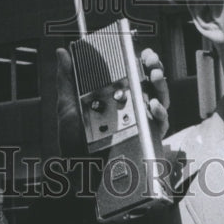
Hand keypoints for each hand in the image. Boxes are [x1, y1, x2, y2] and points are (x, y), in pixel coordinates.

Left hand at [56, 45, 170, 157]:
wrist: (78, 173)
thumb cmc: (73, 142)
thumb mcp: (68, 107)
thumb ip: (67, 79)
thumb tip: (62, 52)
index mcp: (114, 94)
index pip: (132, 71)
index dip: (140, 58)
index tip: (141, 50)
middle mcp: (130, 105)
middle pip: (150, 81)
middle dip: (155, 66)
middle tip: (151, 60)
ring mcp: (140, 121)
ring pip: (160, 98)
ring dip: (160, 85)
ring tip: (155, 76)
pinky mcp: (147, 138)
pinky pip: (161, 124)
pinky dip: (160, 112)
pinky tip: (153, 106)